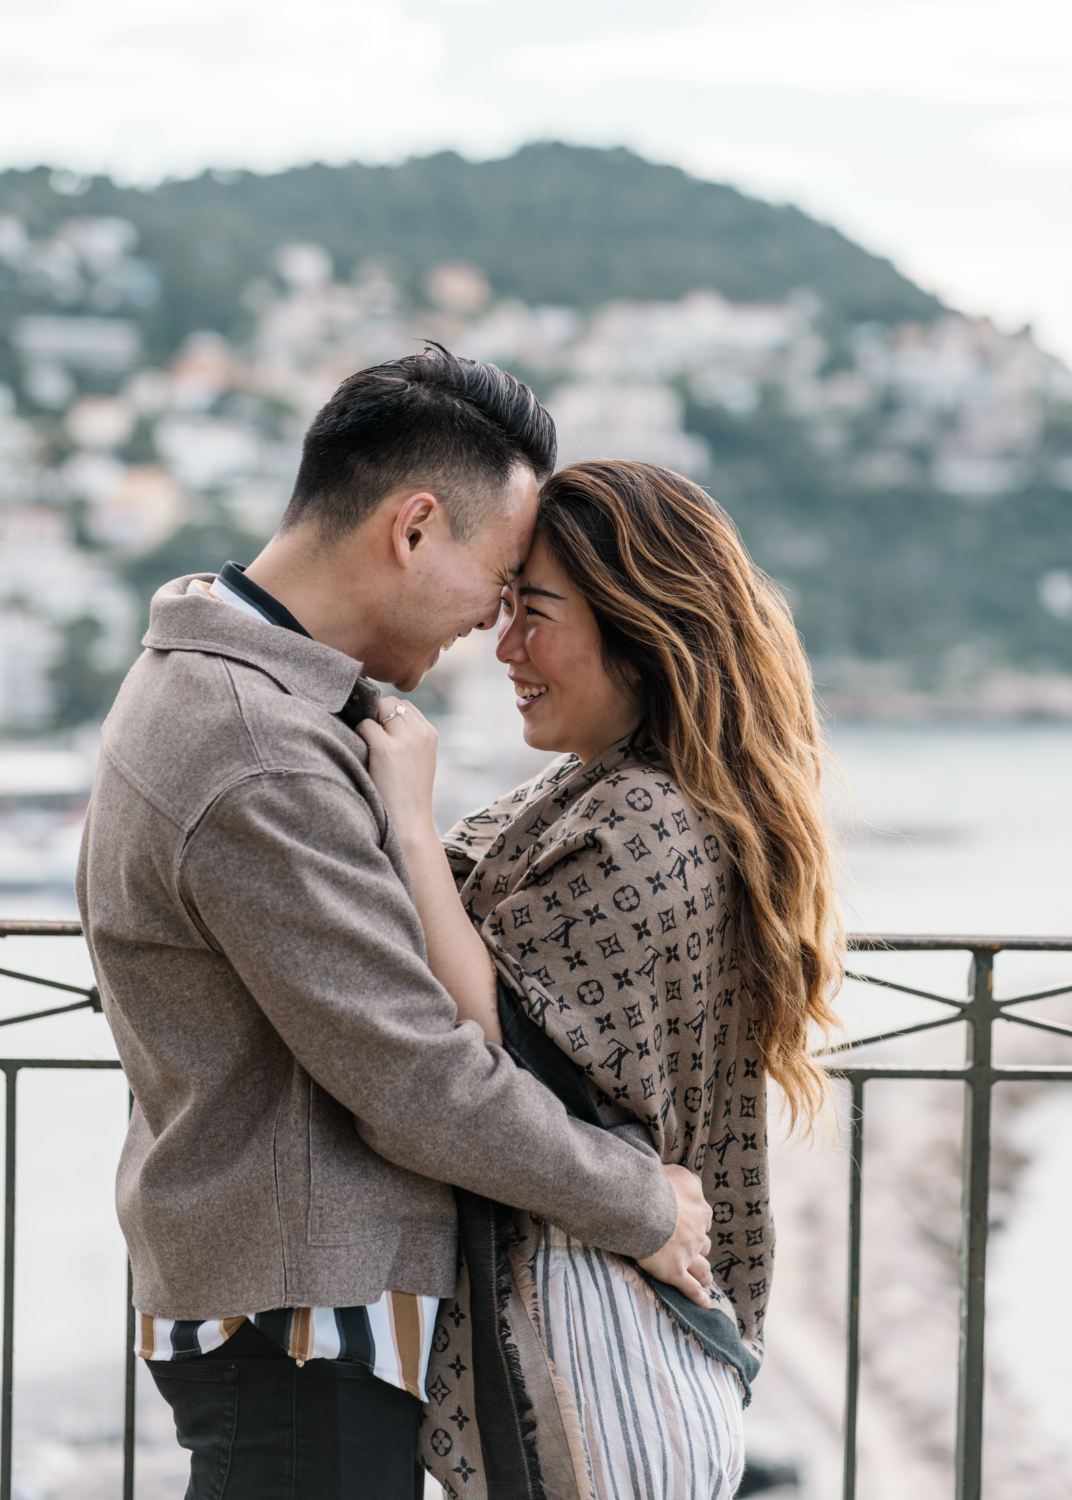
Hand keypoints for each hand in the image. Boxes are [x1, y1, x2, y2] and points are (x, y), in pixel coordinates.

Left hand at [356, 697, 438, 841]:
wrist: (410, 823)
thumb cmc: (408, 796)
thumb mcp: (418, 760)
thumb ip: (408, 737)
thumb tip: (379, 716)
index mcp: (430, 734)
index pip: (405, 706)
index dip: (388, 716)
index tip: (381, 735)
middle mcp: (420, 732)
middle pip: (391, 702)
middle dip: (377, 715)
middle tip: (370, 740)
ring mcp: (404, 739)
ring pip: (378, 708)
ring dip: (368, 723)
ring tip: (367, 748)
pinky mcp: (386, 748)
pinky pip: (364, 725)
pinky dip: (358, 737)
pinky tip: (363, 756)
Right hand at [637, 1164, 713, 1309]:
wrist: (643, 1207)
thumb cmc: (657, 1186)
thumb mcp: (679, 1173)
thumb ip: (688, 1180)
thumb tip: (693, 1183)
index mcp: (700, 1210)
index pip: (703, 1219)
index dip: (696, 1222)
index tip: (688, 1223)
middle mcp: (698, 1234)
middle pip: (704, 1244)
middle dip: (699, 1247)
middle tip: (691, 1249)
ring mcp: (688, 1255)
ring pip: (703, 1269)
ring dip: (705, 1274)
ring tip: (706, 1279)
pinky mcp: (675, 1272)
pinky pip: (690, 1288)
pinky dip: (698, 1297)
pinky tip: (704, 1303)